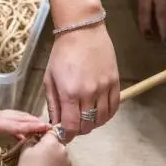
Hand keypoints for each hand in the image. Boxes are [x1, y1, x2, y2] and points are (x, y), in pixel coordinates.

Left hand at [0, 88, 49, 163]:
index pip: (17, 125)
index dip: (32, 127)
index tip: (46, 128)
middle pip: (21, 119)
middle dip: (36, 123)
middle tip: (52, 128)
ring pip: (17, 117)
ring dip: (30, 121)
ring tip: (42, 127)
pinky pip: (11, 119)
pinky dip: (20, 124)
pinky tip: (22, 131)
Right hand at [13, 132, 72, 165]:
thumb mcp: (25, 150)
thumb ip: (32, 140)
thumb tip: (36, 137)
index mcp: (52, 142)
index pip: (51, 132)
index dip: (45, 136)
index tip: (39, 141)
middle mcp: (63, 150)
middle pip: (58, 144)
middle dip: (51, 147)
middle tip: (40, 156)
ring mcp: (68, 162)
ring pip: (62, 155)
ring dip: (56, 157)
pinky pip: (65, 165)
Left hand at [43, 0, 119, 140]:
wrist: (82, 31)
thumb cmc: (61, 54)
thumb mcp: (49, 80)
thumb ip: (53, 104)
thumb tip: (55, 124)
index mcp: (70, 93)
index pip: (71, 127)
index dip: (66, 134)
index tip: (63, 133)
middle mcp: (89, 93)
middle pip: (87, 126)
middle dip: (78, 130)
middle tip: (73, 124)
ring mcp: (104, 88)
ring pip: (101, 120)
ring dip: (93, 124)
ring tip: (85, 118)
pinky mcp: (115, 83)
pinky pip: (114, 107)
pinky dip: (106, 115)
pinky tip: (98, 113)